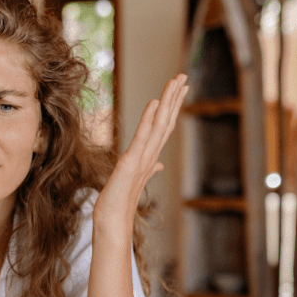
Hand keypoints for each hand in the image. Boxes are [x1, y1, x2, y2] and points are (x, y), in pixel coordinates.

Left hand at [95, 74, 187, 230]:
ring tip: (174, 81)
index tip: (180, 89)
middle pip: (166, 121)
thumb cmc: (120, 201)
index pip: (164, 127)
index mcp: (150, 156)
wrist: (112, 220)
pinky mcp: (132, 162)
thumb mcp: (134, 180)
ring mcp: (143, 158)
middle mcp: (151, 155)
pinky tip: (154, 103)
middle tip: (183, 76)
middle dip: (175, 98)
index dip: (173, 107)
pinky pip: (142, 136)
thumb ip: (149, 168)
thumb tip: (159, 165)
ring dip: (168, 102)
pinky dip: (149, 119)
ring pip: (159, 124)